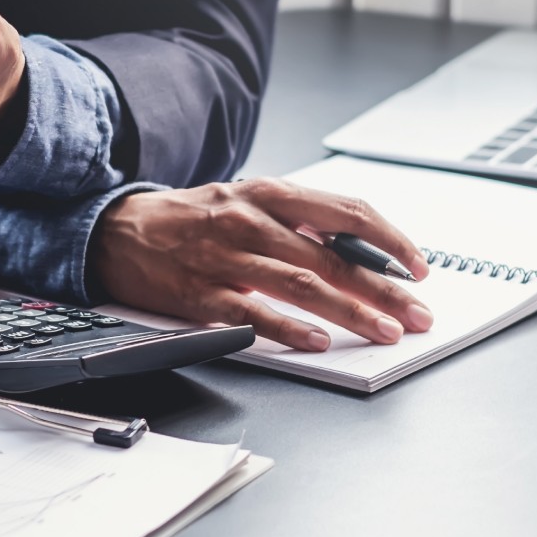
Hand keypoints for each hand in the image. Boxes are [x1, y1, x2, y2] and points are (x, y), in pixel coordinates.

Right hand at [89, 179, 433, 349]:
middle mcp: (252, 222)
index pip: (346, 213)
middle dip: (385, 288)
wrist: (118, 232)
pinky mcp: (202, 295)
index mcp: (269, 195)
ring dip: (352, 312)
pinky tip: (318, 342)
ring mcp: (226, 259)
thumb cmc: (192, 220)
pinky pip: (254, 314)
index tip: (417, 267)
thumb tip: (356, 251)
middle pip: (333, 257)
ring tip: (385, 331)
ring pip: (304, 286)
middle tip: (418, 313)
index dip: (389, 241)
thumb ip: (297, 223)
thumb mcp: (247, 202)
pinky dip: (290, 329)